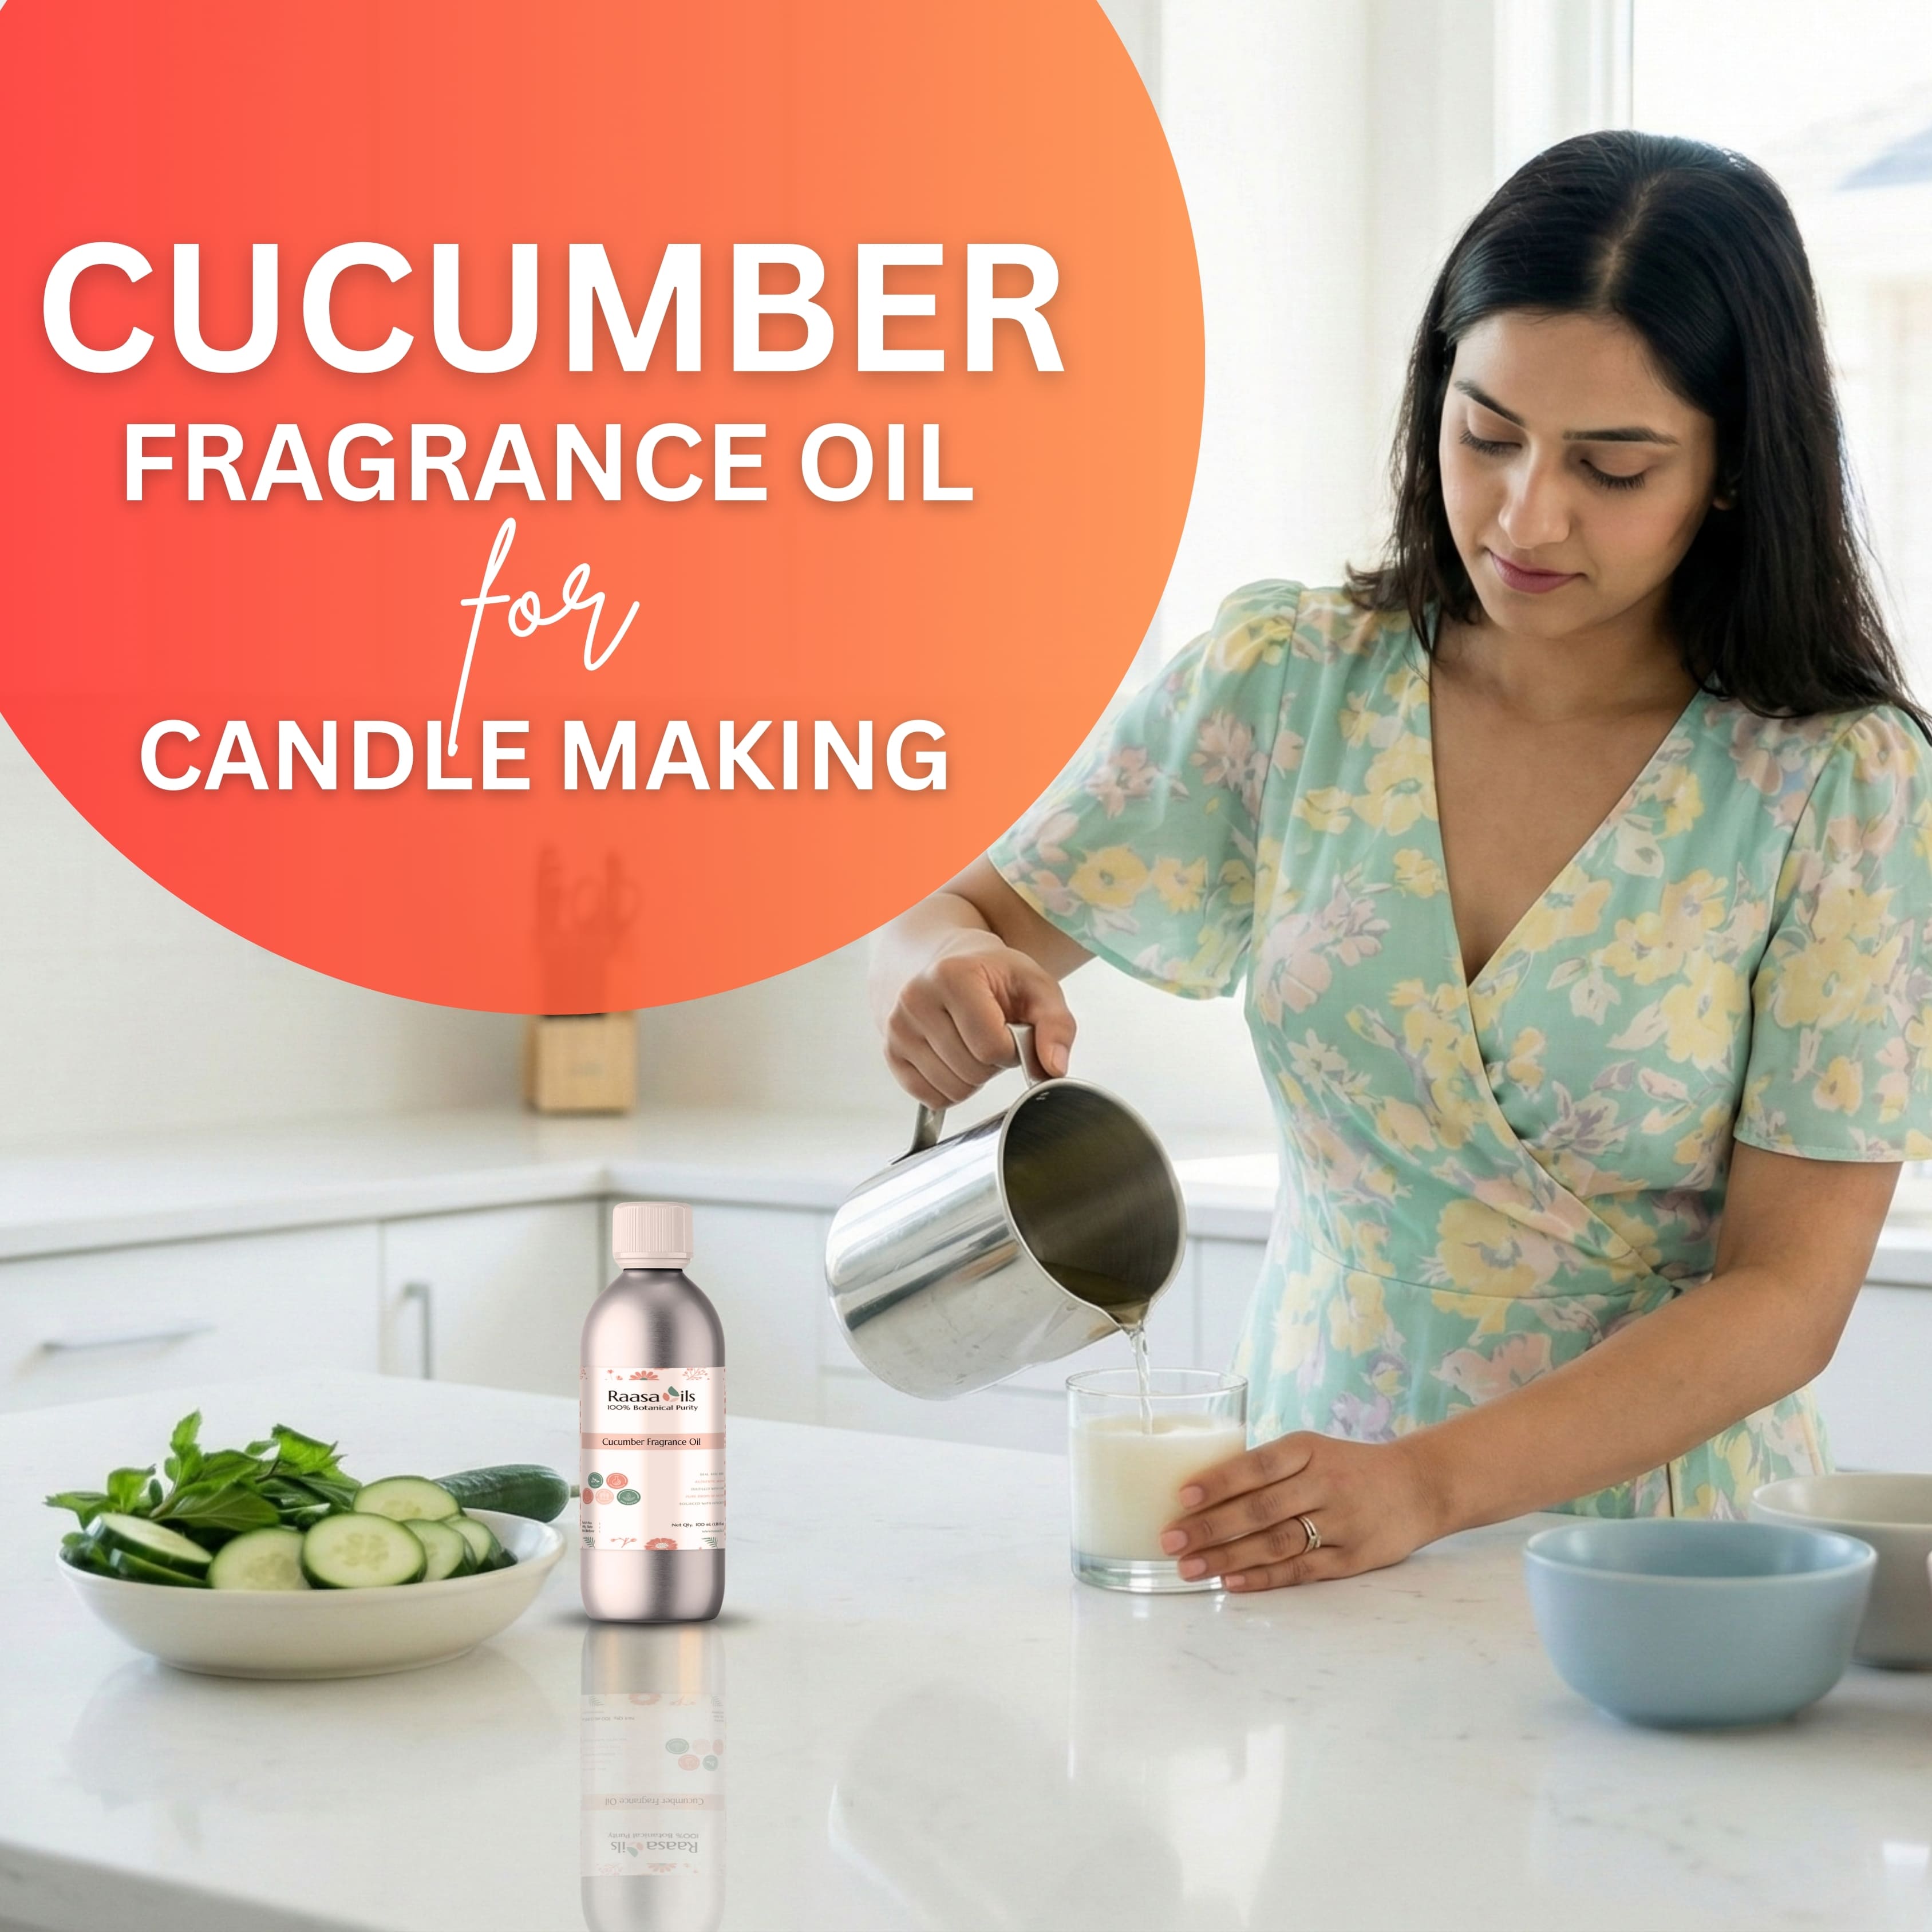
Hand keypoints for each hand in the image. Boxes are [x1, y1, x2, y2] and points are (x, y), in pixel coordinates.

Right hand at [884, 935, 1076, 1107]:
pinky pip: (930, 1098)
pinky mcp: (890, 1052)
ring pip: (952, 1090)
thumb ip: (1056, 1024)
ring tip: (972, 1044)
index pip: (992, 1047)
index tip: (1011, 1029)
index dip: (1013, 1049)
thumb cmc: (990, 973)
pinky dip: (951, 1089)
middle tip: (992, 1035)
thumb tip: (1054, 1068)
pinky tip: (955, 1059)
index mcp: (952, 976)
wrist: (942, 959)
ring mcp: (897, 1028)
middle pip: (972, 1071)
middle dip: (993, 1063)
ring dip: (973, 1078)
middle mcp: (916, 1000)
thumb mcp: (1035, 985)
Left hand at [1158, 1430, 1443, 1590]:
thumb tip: (1199, 1492)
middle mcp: (1323, 1483)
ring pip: (1276, 1543)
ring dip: (1229, 1557)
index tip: (1181, 1497)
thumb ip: (1267, 1469)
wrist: (1419, 1485)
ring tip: (1191, 1568)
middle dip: (1211, 1527)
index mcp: (1307, 1450)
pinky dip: (1265, 1578)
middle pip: (1260, 1509)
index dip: (1219, 1481)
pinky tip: (1233, 1582)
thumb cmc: (1347, 1467)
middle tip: (1171, 1542)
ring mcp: (1340, 1522)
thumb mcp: (1312, 1451)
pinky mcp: (1353, 1558)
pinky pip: (1302, 1570)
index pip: (1257, 1465)